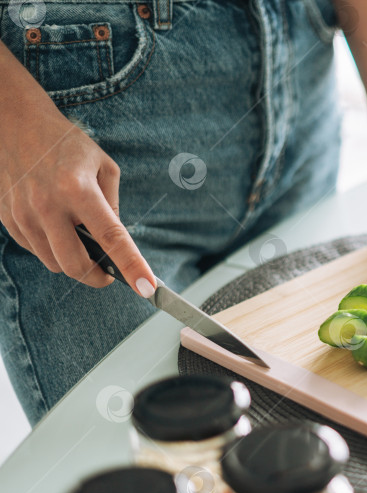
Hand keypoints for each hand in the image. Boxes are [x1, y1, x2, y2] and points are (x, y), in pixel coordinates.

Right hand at [0, 44, 154, 295]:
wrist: (13, 123)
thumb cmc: (65, 144)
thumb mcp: (103, 166)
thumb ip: (112, 204)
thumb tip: (114, 241)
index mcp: (78, 189)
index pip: (110, 237)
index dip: (130, 265)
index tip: (146, 287)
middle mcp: (47, 205)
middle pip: (75, 264)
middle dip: (97, 277)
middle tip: (109, 273)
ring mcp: (23, 214)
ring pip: (53, 263)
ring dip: (73, 262)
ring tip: (81, 241)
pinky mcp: (7, 219)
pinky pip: (35, 250)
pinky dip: (51, 249)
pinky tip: (57, 228)